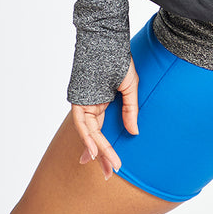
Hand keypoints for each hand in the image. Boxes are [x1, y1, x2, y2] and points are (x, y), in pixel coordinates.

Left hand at [71, 57, 139, 179]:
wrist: (108, 40)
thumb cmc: (119, 59)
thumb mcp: (130, 87)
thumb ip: (130, 110)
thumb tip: (133, 132)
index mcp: (101, 104)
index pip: (101, 132)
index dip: (105, 150)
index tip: (113, 166)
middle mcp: (91, 106)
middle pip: (93, 137)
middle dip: (102, 156)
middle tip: (110, 173)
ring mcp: (84, 103)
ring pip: (87, 133)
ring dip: (97, 150)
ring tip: (106, 166)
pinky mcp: (79, 99)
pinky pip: (81, 122)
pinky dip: (87, 136)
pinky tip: (93, 151)